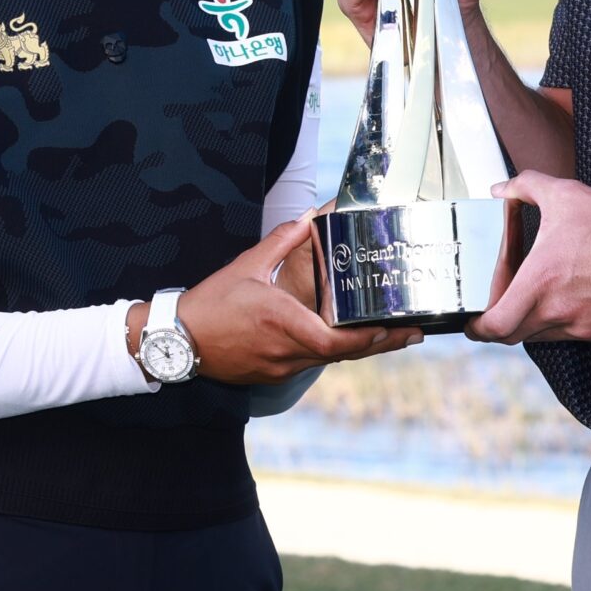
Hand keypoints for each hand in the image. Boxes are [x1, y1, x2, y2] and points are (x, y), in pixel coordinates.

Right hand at [140, 218, 422, 384]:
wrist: (177, 340)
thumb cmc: (211, 303)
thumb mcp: (248, 264)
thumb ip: (284, 240)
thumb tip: (311, 217)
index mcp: (283, 323)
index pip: (337, 341)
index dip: (371, 338)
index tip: (397, 328)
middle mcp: (286, 351)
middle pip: (344, 355)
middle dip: (381, 343)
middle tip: (412, 332)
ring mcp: (280, 367)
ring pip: (329, 360)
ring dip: (358, 348)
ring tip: (388, 332)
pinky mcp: (273, 373)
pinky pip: (310, 362)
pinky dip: (331, 351)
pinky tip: (344, 338)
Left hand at [468, 171, 590, 345]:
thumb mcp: (564, 194)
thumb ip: (524, 188)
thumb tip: (502, 189)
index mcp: (542, 282)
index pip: (496, 327)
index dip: (478, 327)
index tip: (472, 321)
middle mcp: (560, 311)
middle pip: (514, 335)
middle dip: (502, 320)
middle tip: (502, 301)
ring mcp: (584, 326)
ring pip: (543, 335)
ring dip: (533, 319)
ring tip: (540, 289)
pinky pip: (573, 332)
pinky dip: (564, 319)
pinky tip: (572, 291)